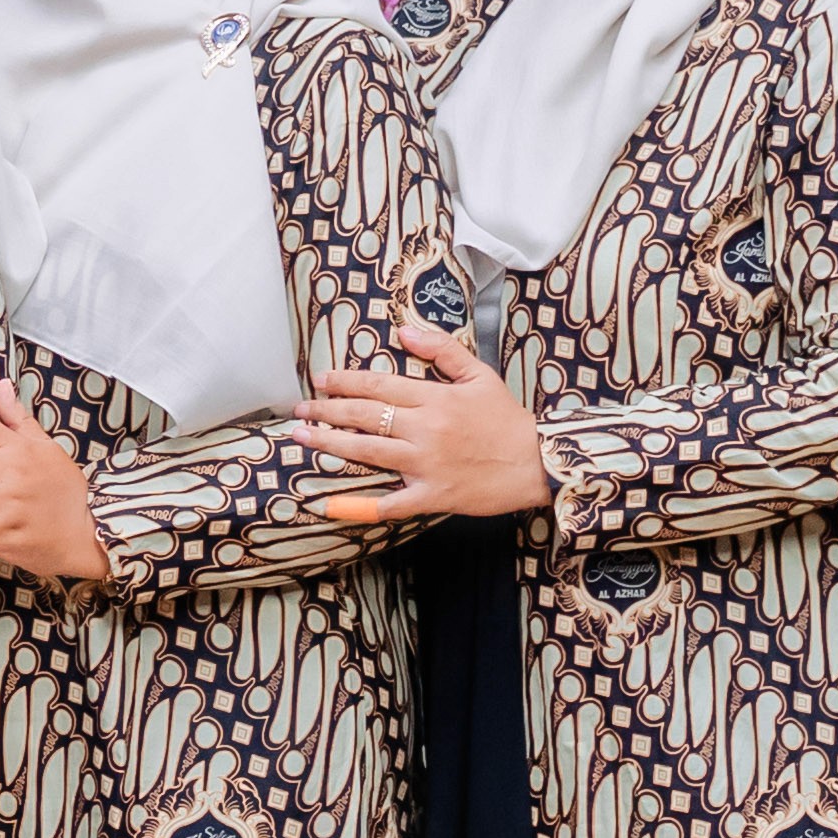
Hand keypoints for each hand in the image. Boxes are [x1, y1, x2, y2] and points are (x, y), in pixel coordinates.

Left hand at [288, 323, 546, 522]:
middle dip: (326, 410)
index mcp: (436, 399)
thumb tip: (404, 331)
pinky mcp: (432, 495)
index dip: (345, 381)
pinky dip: (358, 507)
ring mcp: (426, 464)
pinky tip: (327, 505)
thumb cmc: (507, 419)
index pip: (379, 385)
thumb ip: (443, 351)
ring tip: (300, 436)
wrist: (538, 462)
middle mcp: (426, 429)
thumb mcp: (481, 375)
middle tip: (299, 409)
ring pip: (367, 452)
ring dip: (329, 443)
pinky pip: (389, 504)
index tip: (320, 380)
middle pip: (365, 416)